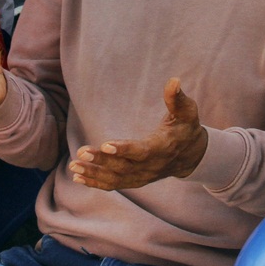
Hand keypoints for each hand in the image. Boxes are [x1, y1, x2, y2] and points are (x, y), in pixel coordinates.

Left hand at [70, 78, 207, 189]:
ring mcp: (142, 177)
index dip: (124, 149)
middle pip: (123, 167)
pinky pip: (114, 185)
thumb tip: (174, 80)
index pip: (141, 152)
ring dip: (94, 174)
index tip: (105, 144)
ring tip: (73, 166)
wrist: (191, 155)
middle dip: (101, 161)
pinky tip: (77, 178)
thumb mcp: (187, 112)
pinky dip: (96, 183)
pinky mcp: (135, 181)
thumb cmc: (186, 128)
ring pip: (116, 179)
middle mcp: (151, 167)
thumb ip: (177, 98)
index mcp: (162, 149)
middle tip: (81, 153)